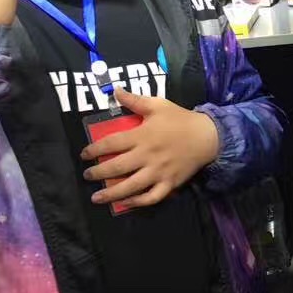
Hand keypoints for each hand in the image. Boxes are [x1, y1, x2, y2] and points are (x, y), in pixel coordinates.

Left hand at [81, 89, 219, 209]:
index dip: (94, 149)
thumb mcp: (158, 105)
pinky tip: (126, 203)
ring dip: (111, 193)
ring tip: (96, 197)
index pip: (111, 143)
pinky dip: (138, 202)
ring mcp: (158, 172)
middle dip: (98, 173)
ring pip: (131, 186)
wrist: (208, 136)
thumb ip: (135, 100)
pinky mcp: (169, 183)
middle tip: (88, 175)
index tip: (85, 154)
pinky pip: (152, 197)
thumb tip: (115, 90)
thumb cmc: (180, 120)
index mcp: (142, 135)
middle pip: (116, 167)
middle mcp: (147, 155)